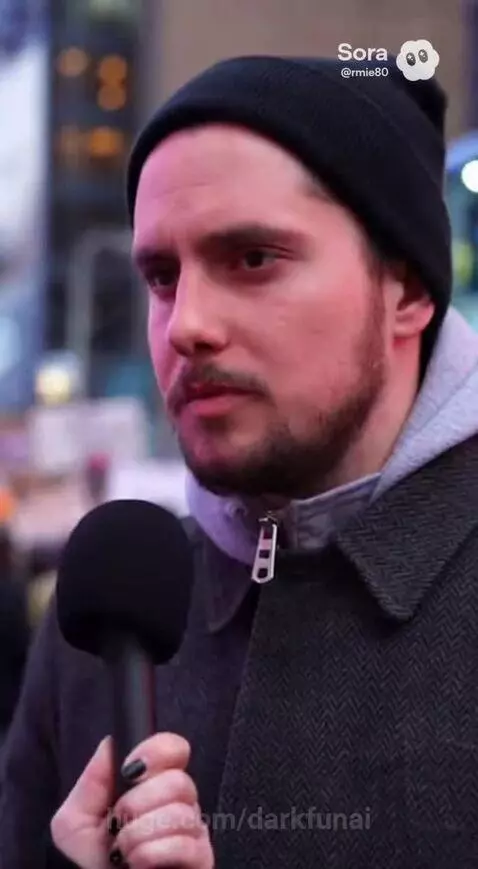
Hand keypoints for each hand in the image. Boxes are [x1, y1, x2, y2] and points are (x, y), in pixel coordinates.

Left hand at [51, 732, 213, 868]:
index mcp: (153, 787)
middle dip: (137, 804)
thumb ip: (92, 780)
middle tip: (119, 824)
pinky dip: (152, 853)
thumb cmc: (91, 865)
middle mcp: (179, 804)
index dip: (156, 751)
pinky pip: (185, 843)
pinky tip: (139, 864)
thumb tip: (110, 744)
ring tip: (125, 853)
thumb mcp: (76, 822)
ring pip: (180, 812)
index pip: (174, 748)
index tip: (130, 770)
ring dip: (140, 834)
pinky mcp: (202, 860)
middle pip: (179, 780)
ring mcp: (193, 833)